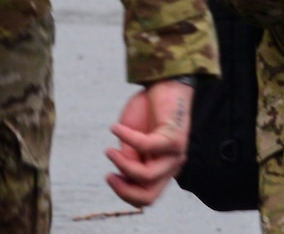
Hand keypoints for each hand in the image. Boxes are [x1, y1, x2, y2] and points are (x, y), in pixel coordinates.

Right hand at [105, 78, 192, 206]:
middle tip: (108, 176)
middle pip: (149, 197)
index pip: (145, 197)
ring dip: (123, 165)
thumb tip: (122, 174)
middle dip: (124, 191)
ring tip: (109, 150)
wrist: (165, 84)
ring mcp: (175, 154)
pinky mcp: (173, 138)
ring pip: (147, 176)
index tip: (109, 176)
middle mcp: (171, 167)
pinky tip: (115, 128)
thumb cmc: (147, 111)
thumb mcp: (132, 139)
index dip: (125, 193)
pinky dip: (127, 138)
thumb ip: (129, 157)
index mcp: (161, 170)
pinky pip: (147, 146)